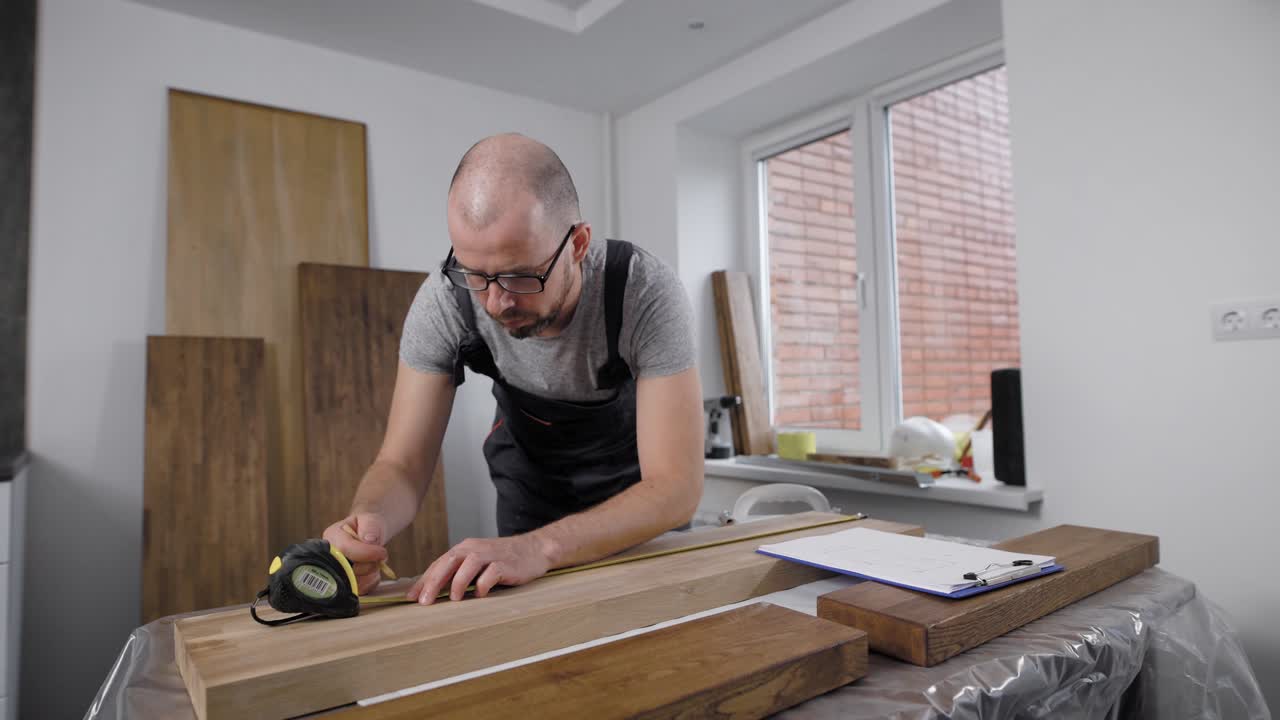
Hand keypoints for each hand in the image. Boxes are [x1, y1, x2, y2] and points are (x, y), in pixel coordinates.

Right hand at [322, 513, 388, 595]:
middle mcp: (330, 556)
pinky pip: (360, 590)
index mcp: (332, 537)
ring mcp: (336, 572)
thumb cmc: (369, 526)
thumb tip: (369, 540)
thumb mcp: (371, 520)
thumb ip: (371, 527)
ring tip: (376, 562)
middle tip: (380, 556)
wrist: (371, 535)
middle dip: (368, 565)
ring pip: (353, 583)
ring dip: (371, 574)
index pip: (344, 549)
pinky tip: (374, 572)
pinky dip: (371, 583)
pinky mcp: (347, 584)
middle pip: (347, 570)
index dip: (365, 553)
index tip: (382, 552)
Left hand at [407, 535, 552, 604]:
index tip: (411, 597)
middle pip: (449, 562)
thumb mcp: (477, 562)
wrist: (534, 549)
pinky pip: (492, 573)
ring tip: (454, 600)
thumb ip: (459, 572)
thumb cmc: (503, 559)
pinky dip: (484, 585)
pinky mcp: (506, 563)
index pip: (439, 563)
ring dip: (458, 582)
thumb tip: (435, 592)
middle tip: (424, 602)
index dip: (424, 580)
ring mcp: (491, 555)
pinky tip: (481, 595)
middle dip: (434, 582)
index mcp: (465, 549)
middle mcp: (474, 548)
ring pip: (469, 564)